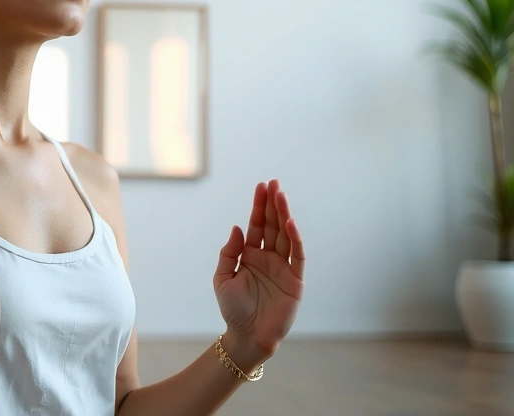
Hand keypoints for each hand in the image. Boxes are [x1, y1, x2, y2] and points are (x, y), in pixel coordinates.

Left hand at [213, 180, 304, 361]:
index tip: (261, 186)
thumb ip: (229, 252)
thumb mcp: (222, 277)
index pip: (256, 225)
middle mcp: (268, 257)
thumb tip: (238, 227)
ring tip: (281, 196)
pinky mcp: (295, 280)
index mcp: (250, 255)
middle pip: (272, 225)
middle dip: (273, 204)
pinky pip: (296, 255)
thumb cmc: (232, 309)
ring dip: (284, 215)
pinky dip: (295, 238)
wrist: (246, 336)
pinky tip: (290, 222)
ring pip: (285, 235)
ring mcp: (282, 267)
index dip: (259, 206)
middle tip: (274, 184)